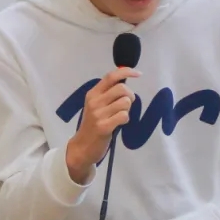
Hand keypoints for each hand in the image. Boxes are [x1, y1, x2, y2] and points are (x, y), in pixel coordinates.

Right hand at [65, 67, 139, 183]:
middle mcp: (94, 102)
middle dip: (130, 95)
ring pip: (125, 102)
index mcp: (92, 94)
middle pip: (122, 88)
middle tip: (127, 104)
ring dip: (127, 109)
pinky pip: (124, 116)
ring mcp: (98, 114)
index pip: (110, 76)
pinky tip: (119, 124)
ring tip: (120, 115)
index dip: (126, 71)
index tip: (138, 73)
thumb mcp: (96, 106)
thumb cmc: (92, 125)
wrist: (82, 147)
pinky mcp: (104, 127)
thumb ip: (107, 94)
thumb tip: (125, 83)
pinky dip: (125, 119)